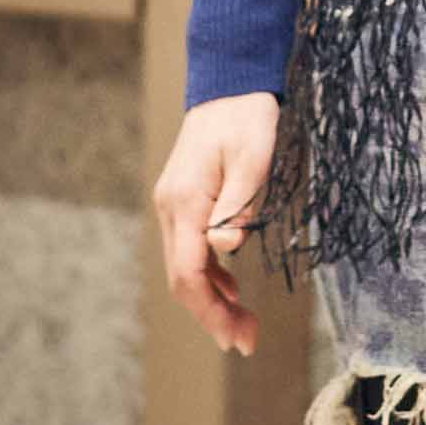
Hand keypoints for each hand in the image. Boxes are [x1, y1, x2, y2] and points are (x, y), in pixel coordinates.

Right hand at [153, 93, 281, 356]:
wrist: (229, 83)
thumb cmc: (246, 117)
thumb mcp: (253, 157)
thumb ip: (240, 205)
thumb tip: (225, 249)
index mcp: (186, 202)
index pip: (189, 273)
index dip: (211, 311)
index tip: (236, 338)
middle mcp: (172, 208)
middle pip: (184, 278)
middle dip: (213, 315)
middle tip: (247, 342)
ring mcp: (175, 205)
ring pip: (187, 267)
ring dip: (213, 299)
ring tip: (245, 325)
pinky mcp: (185, 201)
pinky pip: (191, 249)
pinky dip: (211, 276)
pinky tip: (231, 289)